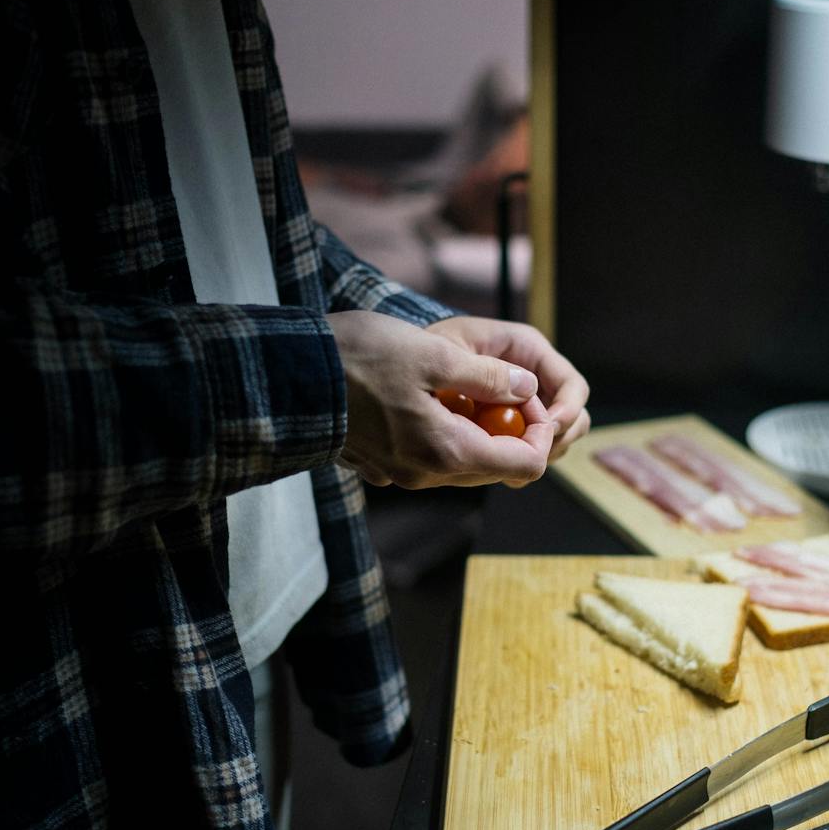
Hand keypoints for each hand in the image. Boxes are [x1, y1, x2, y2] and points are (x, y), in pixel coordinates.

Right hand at [327, 310, 551, 487]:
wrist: (286, 375)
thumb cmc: (358, 358)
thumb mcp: (434, 355)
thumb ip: (487, 376)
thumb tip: (527, 388)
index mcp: (447, 451)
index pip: (525, 465)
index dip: (542, 434)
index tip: (534, 399)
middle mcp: (425, 474)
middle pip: (495, 469)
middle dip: (512, 435)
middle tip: (509, 391)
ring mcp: (399, 474)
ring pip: (461, 464)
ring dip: (478, 434)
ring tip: (473, 391)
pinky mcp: (378, 464)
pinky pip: (427, 458)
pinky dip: (444, 435)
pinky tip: (434, 401)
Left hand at [425, 316, 589, 461]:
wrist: (396, 361)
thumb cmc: (421, 345)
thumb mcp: (448, 350)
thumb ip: (485, 371)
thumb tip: (527, 393)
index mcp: (527, 350)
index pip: (572, 386)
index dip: (567, 412)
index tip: (547, 430)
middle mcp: (531, 378)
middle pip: (572, 418)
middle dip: (555, 440)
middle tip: (526, 454)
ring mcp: (521, 405)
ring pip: (553, 439)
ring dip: (537, 454)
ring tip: (505, 461)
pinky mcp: (504, 427)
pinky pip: (523, 450)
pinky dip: (514, 461)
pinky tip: (489, 464)